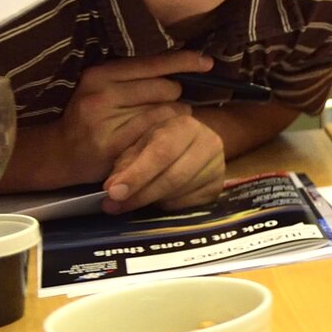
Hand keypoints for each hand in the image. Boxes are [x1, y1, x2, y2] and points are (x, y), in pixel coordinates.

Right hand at [38, 52, 213, 191]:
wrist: (59, 153)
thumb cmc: (91, 116)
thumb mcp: (104, 87)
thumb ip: (136, 75)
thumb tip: (184, 62)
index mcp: (100, 74)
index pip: (152, 62)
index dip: (184, 61)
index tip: (207, 62)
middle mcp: (101, 95)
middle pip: (165, 87)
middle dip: (174, 94)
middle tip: (168, 102)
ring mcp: (105, 122)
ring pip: (165, 110)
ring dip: (176, 114)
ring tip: (169, 118)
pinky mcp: (113, 146)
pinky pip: (157, 133)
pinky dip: (167, 131)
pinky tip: (164, 134)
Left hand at [103, 111, 225, 214]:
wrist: (190, 144)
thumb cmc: (157, 142)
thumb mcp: (138, 144)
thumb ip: (125, 164)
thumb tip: (113, 188)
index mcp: (185, 125)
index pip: (161, 152)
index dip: (137, 175)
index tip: (113, 192)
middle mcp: (208, 142)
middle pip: (173, 177)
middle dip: (140, 194)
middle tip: (113, 206)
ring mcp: (217, 165)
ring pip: (179, 193)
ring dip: (151, 202)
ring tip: (130, 202)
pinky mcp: (218, 186)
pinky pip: (188, 204)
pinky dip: (167, 206)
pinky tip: (156, 200)